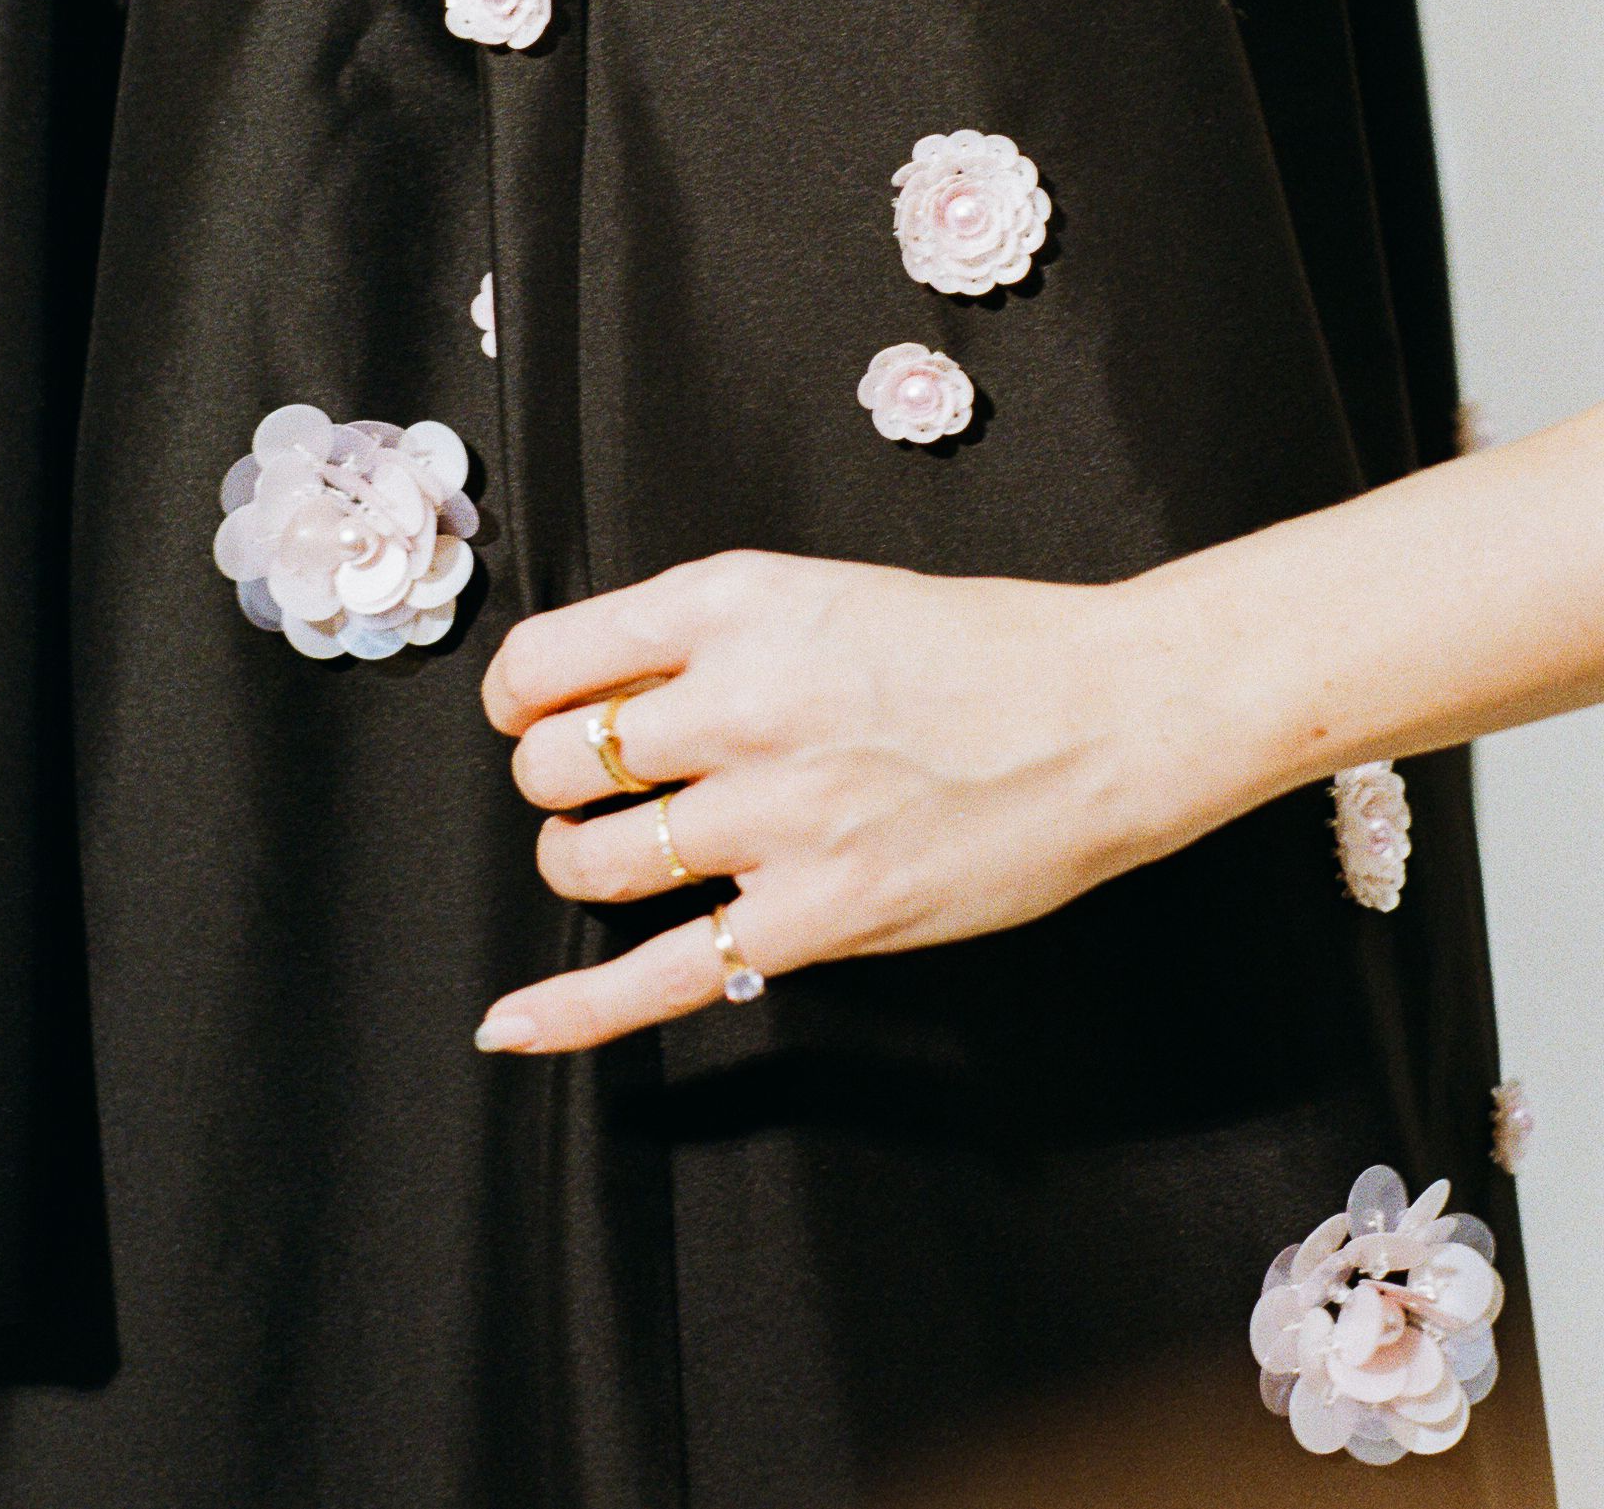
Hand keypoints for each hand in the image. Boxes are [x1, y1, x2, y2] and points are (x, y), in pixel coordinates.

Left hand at [475, 547, 1251, 1053]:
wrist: (1104, 710)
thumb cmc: (971, 648)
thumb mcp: (815, 592)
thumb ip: (701, 635)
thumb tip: (586, 691)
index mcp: (731, 603)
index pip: (547, 660)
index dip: (521, 698)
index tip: (533, 714)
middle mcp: (740, 701)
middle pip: (556, 764)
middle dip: (559, 782)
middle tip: (608, 787)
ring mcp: (778, 813)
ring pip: (592, 861)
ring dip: (585, 864)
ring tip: (625, 855)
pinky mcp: (820, 912)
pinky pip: (664, 971)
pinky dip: (573, 1010)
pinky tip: (513, 1025)